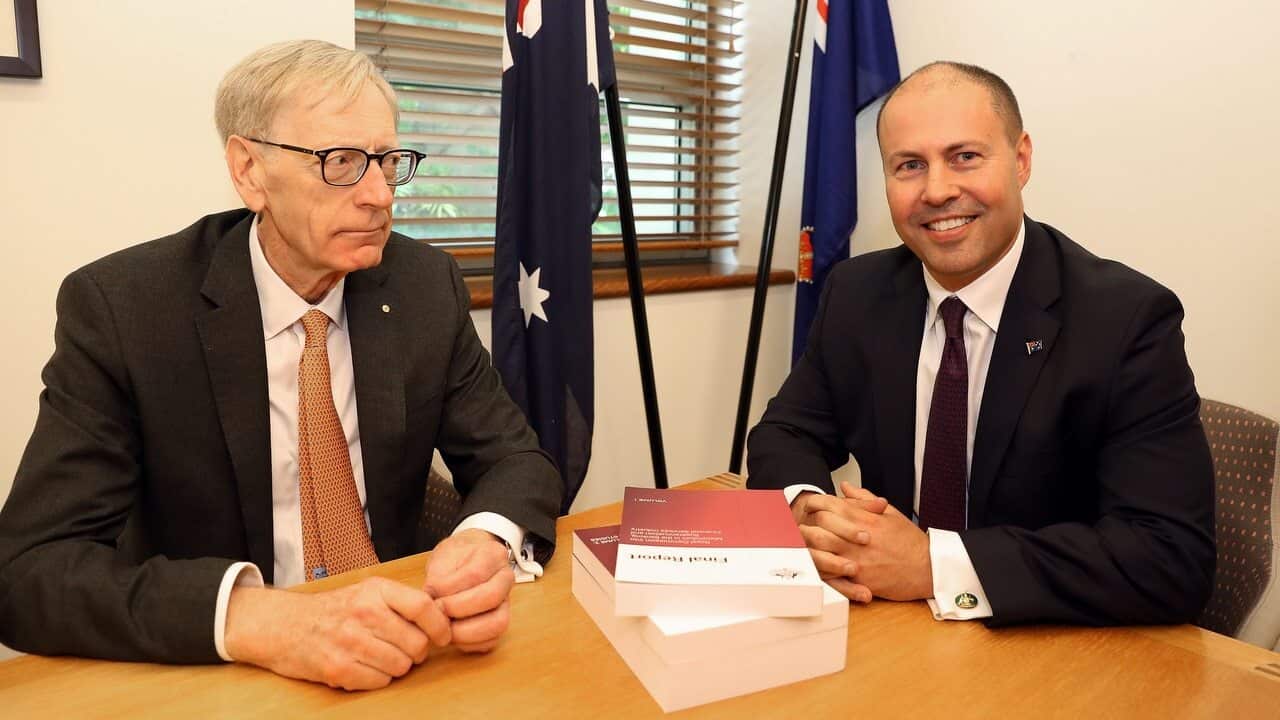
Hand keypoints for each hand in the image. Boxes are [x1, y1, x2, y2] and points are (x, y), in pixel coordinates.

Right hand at [225, 576, 451, 690]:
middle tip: (406, 649)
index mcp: (376, 591)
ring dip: (398, 666)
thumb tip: (443, 616)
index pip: (424, 607)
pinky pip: (380, 681)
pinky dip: (379, 678)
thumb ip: (402, 601)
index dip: (440, 626)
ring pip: (401, 666)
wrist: (286, 626)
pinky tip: (366, 666)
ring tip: (383, 657)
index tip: (443, 636)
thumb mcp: (368, 591)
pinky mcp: (338, 668)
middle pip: (417, 643)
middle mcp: (364, 613)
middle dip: (418, 652)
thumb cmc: (334, 610)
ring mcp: (350, 642)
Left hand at [424, 529, 515, 652]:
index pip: (475, 574)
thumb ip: (438, 579)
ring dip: (466, 631)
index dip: (450, 588)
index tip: (430, 591)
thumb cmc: (453, 561)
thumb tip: (432, 603)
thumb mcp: (443, 559)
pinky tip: (452, 635)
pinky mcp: (500, 622)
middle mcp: (506, 578)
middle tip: (439, 611)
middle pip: (491, 598)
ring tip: (444, 628)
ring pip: (498, 623)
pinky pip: (492, 640)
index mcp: (494, 555)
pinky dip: (469, 643)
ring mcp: (506, 602)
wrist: (463, 563)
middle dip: (459, 609)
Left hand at [801, 481, 932, 601]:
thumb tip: (845, 487)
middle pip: (820, 527)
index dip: (815, 504)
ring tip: (801, 548)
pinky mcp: (859, 579)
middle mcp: (858, 537)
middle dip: (805, 526)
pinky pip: (831, 575)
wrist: (929, 568)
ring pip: (821, 551)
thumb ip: (864, 499)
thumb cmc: (910, 542)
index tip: (808, 506)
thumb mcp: (890, 514)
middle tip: (798, 528)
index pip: (831, 505)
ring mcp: (857, 559)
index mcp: (866, 519)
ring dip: (808, 549)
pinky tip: (814, 568)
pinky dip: (820, 571)